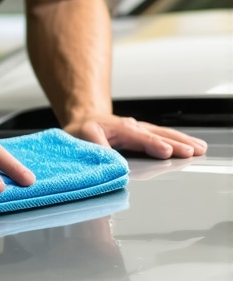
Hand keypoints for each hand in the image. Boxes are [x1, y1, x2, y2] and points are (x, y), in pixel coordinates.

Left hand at [63, 114, 206, 158]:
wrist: (84, 119)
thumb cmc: (82, 130)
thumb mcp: (82, 136)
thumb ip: (96, 147)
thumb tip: (111, 160)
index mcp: (118, 128)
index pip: (139, 137)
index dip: (152, 144)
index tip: (166, 151)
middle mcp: (131, 126)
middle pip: (156, 134)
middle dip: (175, 142)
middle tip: (192, 151)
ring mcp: (139, 129)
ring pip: (162, 133)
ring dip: (181, 140)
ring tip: (199, 148)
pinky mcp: (142, 133)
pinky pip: (162, 135)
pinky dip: (177, 140)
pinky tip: (190, 145)